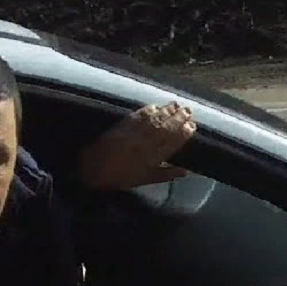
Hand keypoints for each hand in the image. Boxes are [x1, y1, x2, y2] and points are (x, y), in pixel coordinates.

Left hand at [76, 101, 196, 190]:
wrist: (93, 170)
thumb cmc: (121, 178)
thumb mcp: (145, 180)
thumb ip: (166, 174)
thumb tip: (186, 171)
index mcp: (151, 159)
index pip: (172, 143)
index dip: (183, 134)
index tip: (192, 126)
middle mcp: (144, 145)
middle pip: (165, 128)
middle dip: (178, 118)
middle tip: (189, 110)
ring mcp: (132, 134)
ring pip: (154, 120)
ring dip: (166, 111)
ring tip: (177, 105)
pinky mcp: (122, 126)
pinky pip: (138, 116)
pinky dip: (148, 110)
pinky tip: (156, 106)